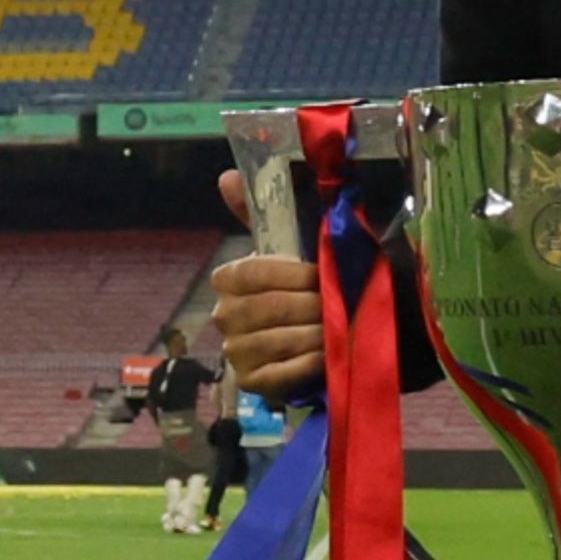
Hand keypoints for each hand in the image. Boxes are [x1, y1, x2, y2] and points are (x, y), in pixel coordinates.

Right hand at [209, 169, 324, 399]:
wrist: (323, 330)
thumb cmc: (304, 283)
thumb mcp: (287, 244)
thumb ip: (256, 210)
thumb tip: (227, 176)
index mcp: (227, 279)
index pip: (251, 272)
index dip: (291, 274)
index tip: (320, 274)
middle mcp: (223, 316)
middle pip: (267, 308)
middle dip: (309, 305)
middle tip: (337, 303)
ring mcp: (235, 352)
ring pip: (275, 340)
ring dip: (312, 333)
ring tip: (337, 328)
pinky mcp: (252, 383)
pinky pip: (279, 374)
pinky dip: (306, 363)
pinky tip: (326, 355)